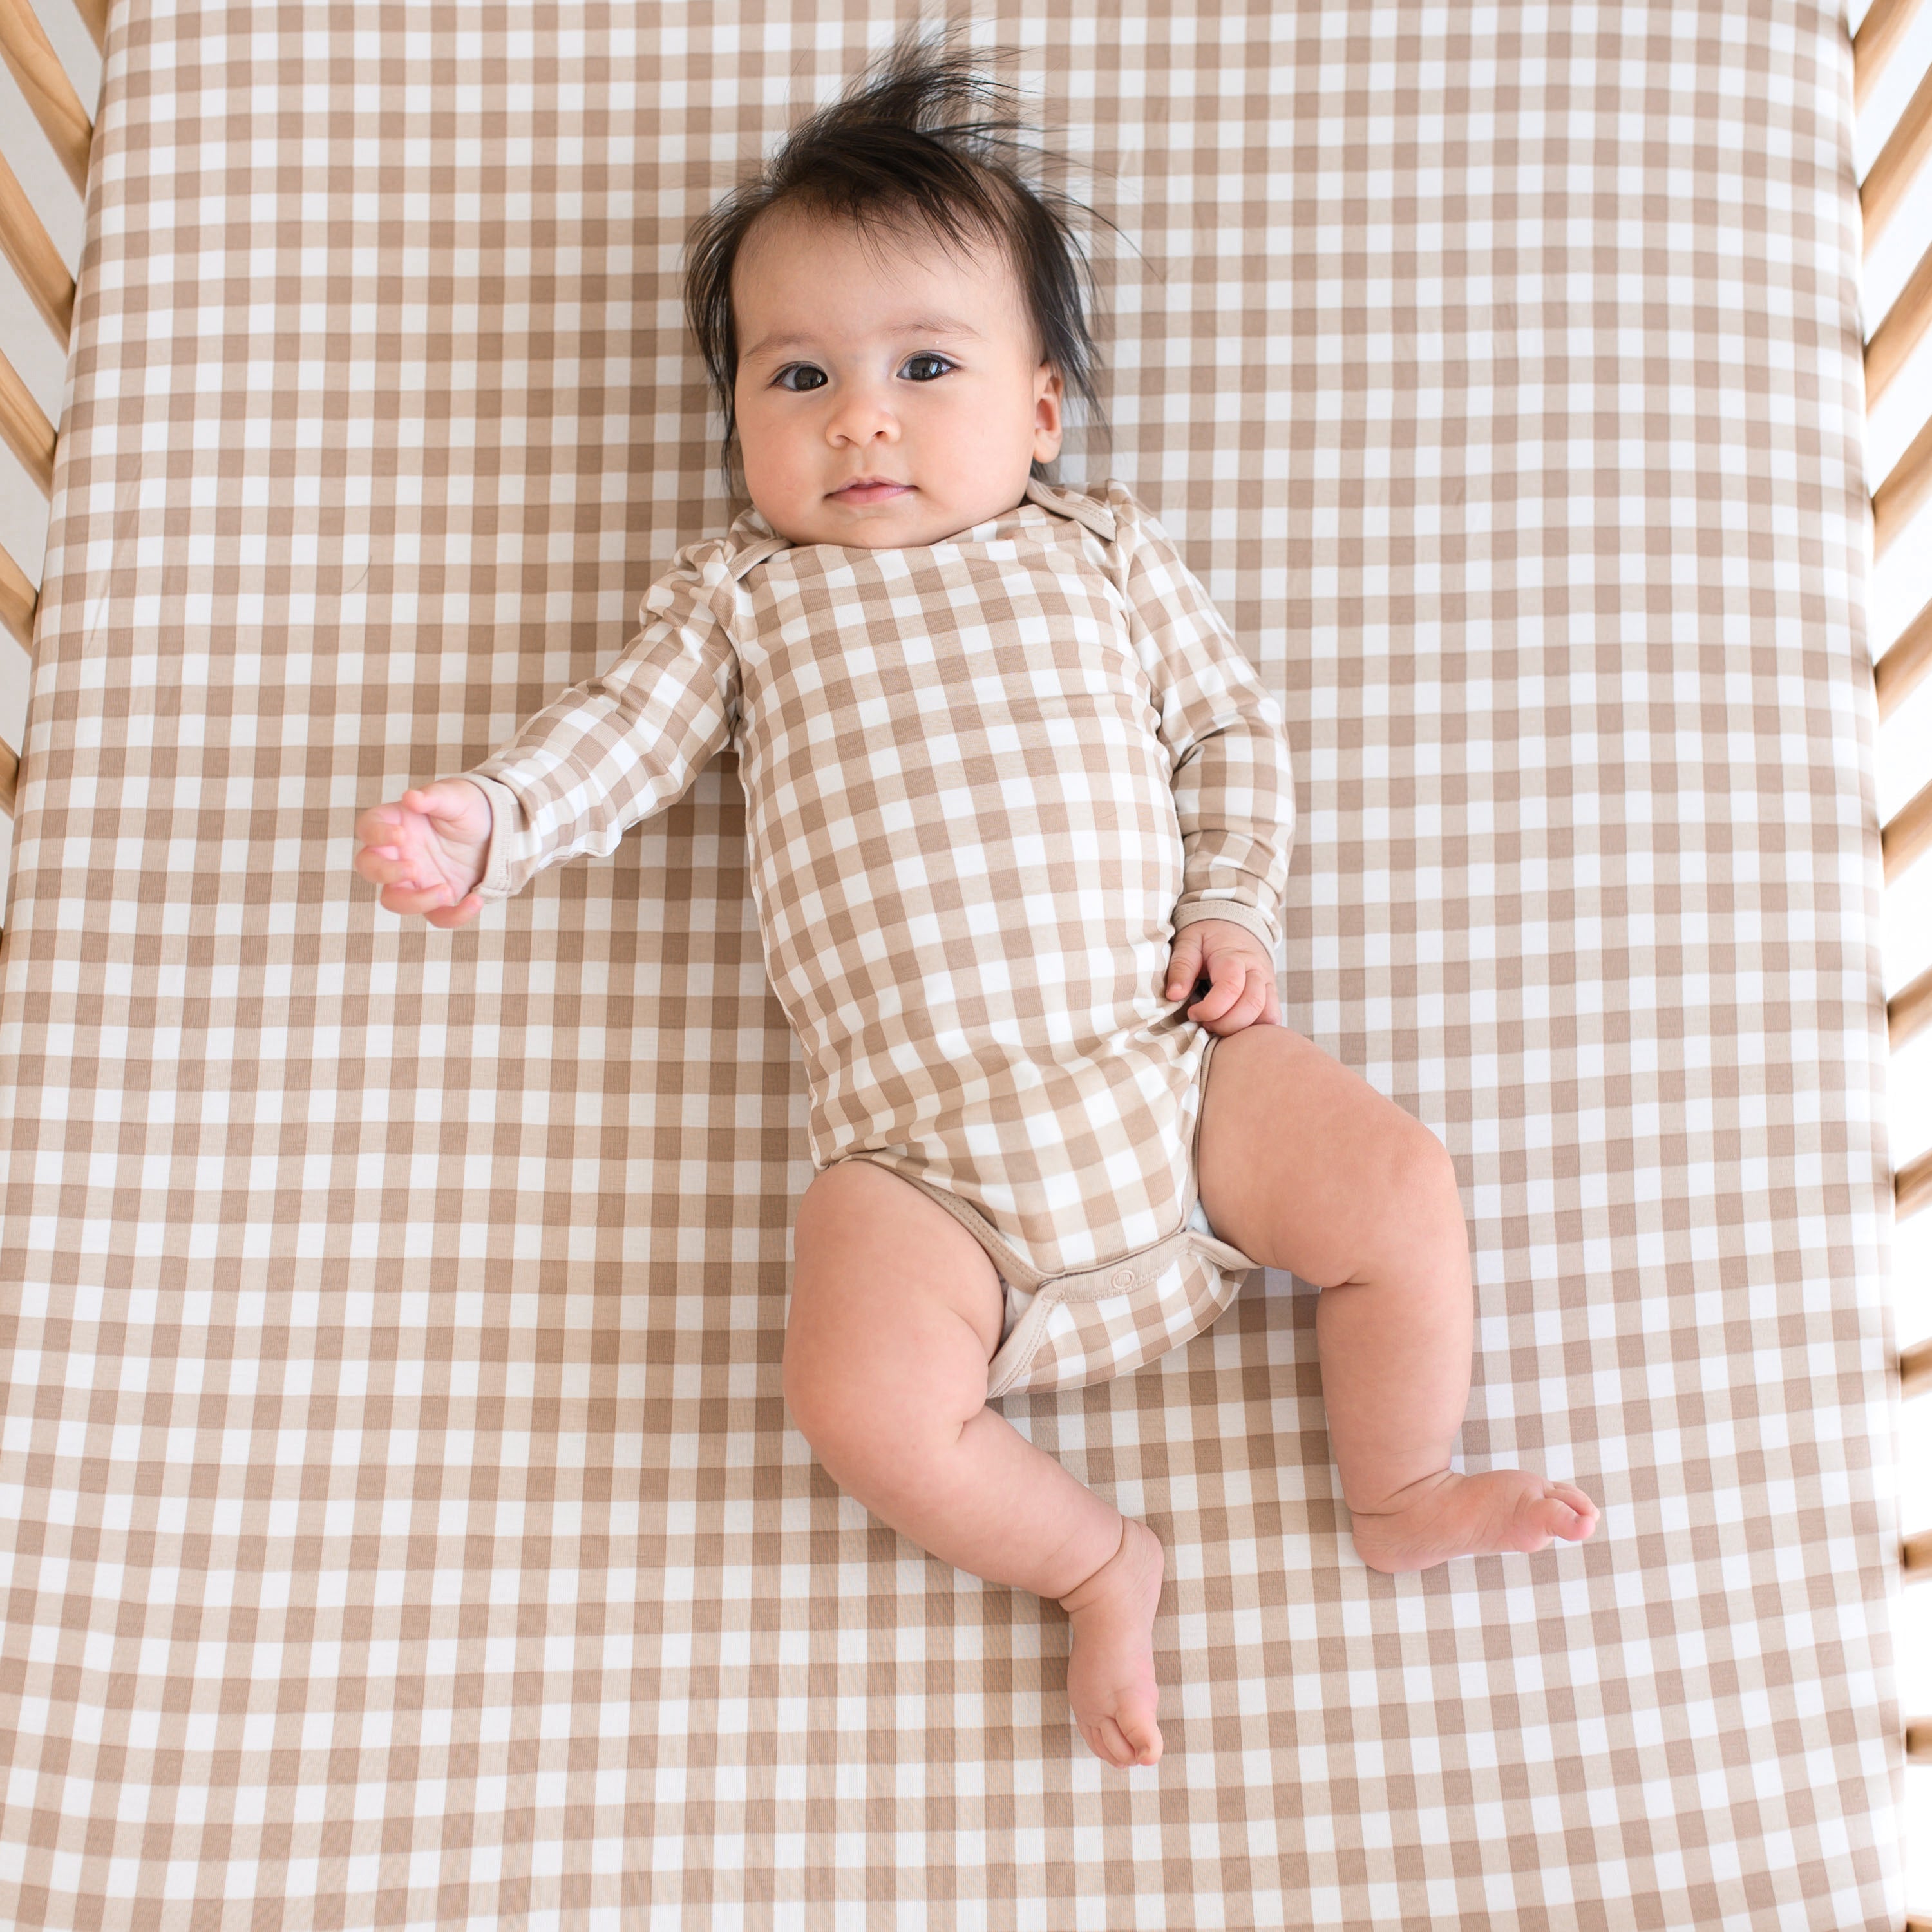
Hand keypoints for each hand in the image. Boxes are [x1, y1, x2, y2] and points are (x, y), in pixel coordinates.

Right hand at [353, 778, 491, 927]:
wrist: (495, 829)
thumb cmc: (467, 807)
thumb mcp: (456, 798)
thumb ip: (434, 797)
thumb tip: (411, 797)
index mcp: (394, 823)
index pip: (367, 828)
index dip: (376, 834)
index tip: (401, 834)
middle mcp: (398, 853)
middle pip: (370, 868)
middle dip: (385, 872)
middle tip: (413, 868)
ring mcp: (415, 878)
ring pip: (395, 900)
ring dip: (415, 901)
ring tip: (446, 890)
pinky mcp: (438, 897)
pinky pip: (436, 916)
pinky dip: (454, 916)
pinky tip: (476, 901)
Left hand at [1164, 917, 1279, 1035]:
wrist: (1233, 925)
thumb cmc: (1207, 938)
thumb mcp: (1188, 942)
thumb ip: (1181, 967)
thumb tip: (1174, 995)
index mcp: (1234, 957)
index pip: (1230, 989)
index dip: (1210, 1009)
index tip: (1193, 1013)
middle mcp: (1256, 971)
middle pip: (1252, 1005)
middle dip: (1226, 1024)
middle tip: (1205, 1023)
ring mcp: (1268, 983)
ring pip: (1268, 1015)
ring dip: (1242, 1029)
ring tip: (1219, 1025)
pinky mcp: (1272, 994)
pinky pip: (1273, 1018)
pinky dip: (1256, 1029)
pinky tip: (1234, 1027)